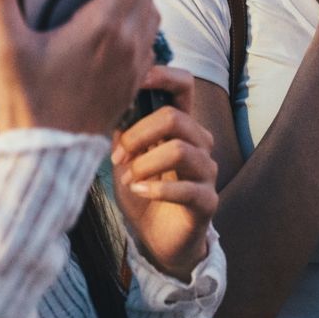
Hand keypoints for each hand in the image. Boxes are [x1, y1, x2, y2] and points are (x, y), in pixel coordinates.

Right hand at [0, 0, 158, 136]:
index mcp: (101, 26)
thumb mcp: (5, 47)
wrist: (46, 159)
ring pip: (152, 14)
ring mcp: (134, 64)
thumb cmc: (25, 105)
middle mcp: (127, 42)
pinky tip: (111, 28)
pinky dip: (138, 24)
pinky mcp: (133, 82)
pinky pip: (148, 41)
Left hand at [110, 65, 219, 278]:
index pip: (183, 85)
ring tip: (129, 178)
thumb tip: (110, 105)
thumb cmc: (143, 194)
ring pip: (179, 150)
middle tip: (118, 155)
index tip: (135, 80)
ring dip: (145, 163)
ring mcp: (207, 172)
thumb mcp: (125, 160)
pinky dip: (156, 189)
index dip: (163, 75)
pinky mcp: (208, 201)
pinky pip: (186, 189)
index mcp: (181, 126)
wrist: (159, 241)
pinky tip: (139, 192)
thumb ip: (122, 133)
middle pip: (174, 118)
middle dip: (138, 135)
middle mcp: (199, 143)